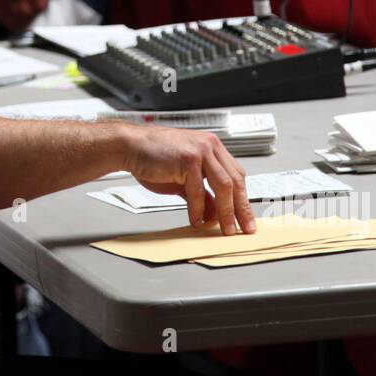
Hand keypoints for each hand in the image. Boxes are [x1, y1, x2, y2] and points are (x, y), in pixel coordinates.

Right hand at [121, 125, 256, 235]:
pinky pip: (199, 189)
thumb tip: (215, 213)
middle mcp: (210, 146)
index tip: (245, 217)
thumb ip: (202, 194)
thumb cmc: (153, 158)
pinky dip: (198, 208)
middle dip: (241, 209)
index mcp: (212, 148)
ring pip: (223, 185)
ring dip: (226, 211)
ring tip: (225, 228)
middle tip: (244, 228)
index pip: (236, 175)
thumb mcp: (183, 179)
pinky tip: (196, 219)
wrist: (131, 146)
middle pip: (235, 181)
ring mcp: (201, 150)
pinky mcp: (189, 158)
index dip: (243, 199)